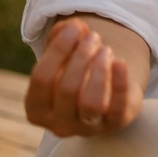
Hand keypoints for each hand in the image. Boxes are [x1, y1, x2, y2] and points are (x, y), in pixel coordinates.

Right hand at [24, 17, 143, 137]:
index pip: (41, 79)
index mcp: (36, 109)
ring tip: (106, 50)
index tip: (75, 28)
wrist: (106, 94)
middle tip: (94, 37)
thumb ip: (62, 35)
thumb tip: (73, 27)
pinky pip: (118, 107)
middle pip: (66, 89)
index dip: (58, 49)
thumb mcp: (64, 53)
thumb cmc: (77, 71)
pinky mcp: (114, 125)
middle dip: (81, 57)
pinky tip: (120, 62)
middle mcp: (58, 125)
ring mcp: (86, 129)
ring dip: (98, 71)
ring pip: (90, 103)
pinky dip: (119, 83)